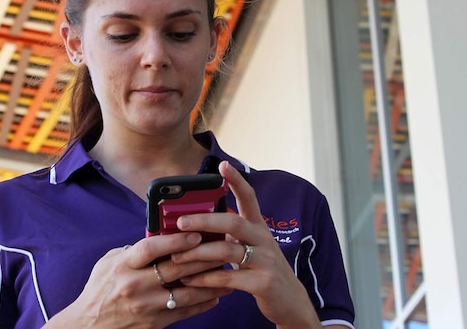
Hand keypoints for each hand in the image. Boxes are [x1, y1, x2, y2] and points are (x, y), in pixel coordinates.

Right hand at [44, 232, 231, 328]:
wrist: (89, 325)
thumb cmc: (100, 290)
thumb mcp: (109, 263)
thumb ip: (133, 251)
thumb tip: (160, 237)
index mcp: (123, 266)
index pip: (152, 248)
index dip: (176, 240)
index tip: (196, 234)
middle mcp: (135, 285)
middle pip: (176, 269)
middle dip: (202, 257)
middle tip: (222, 248)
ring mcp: (146, 306)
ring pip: (186, 293)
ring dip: (210, 283)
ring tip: (226, 274)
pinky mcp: (154, 323)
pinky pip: (184, 312)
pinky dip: (202, 303)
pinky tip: (215, 295)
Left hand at [171, 162, 321, 328]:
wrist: (291, 302)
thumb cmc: (262, 269)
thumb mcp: (251, 247)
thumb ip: (230, 235)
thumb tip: (194, 224)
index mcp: (259, 228)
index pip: (249, 198)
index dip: (237, 181)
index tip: (223, 165)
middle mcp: (263, 240)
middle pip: (233, 223)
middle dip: (204, 221)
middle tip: (180, 222)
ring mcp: (265, 261)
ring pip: (227, 251)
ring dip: (198, 254)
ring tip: (176, 258)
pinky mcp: (262, 283)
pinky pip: (229, 278)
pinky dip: (206, 279)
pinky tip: (189, 280)